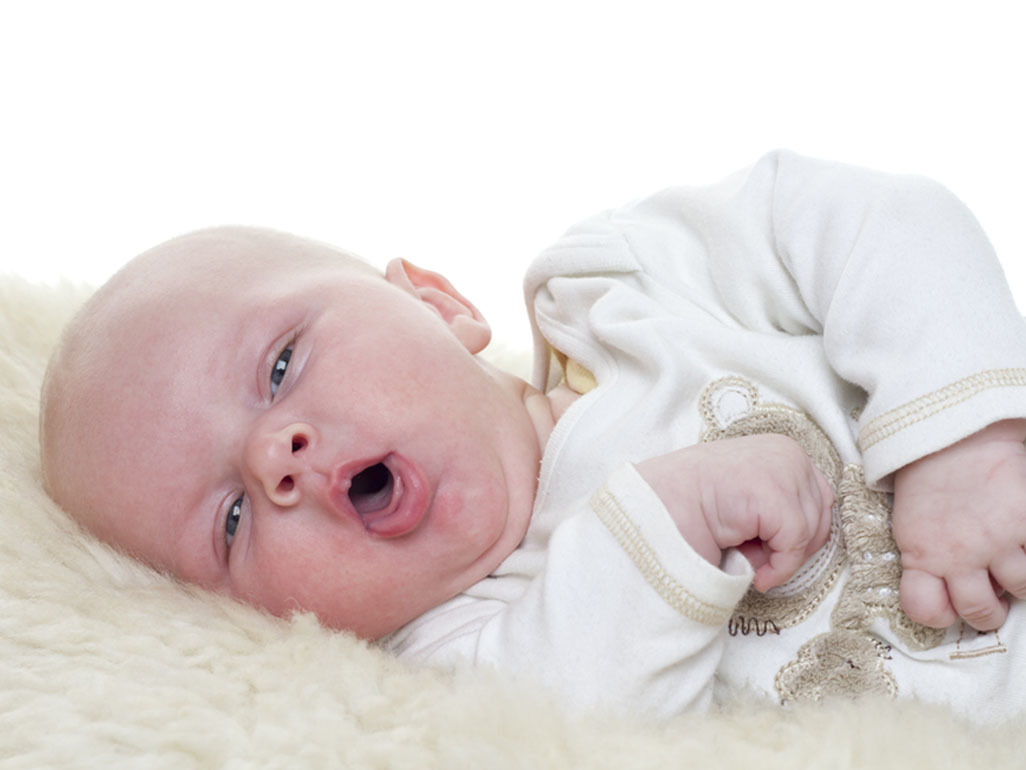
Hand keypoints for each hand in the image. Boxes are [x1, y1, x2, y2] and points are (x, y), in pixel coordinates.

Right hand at [636, 435, 833, 590]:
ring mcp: (781, 468)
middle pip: (822, 514)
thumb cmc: (692, 510)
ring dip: (782, 557)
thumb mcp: (746, 497)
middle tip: (759, 560)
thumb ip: (778, 504)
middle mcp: (786, 451)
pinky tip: (754, 573)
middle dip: (794, 546)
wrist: (653, 510)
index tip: (771, 552)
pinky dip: (779, 567)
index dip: (801, 533)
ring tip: (748, 560)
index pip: (819, 497)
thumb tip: (807, 540)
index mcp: (780, 448)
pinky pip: (795, 542)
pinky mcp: (772, 493)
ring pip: (810, 530)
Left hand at [893, 419, 1025, 630]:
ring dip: (1021, 580)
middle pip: (980, 613)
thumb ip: (927, 561)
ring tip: (1014, 558)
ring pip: (1023, 589)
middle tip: (993, 593)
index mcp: (922, 555)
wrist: (952, 434)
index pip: (926, 609)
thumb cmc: (930, 481)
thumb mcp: (913, 524)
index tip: (950, 604)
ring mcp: (998, 538)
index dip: (941, 613)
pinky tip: (1024, 538)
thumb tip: (952, 595)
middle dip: (989, 611)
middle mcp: (959, 554)